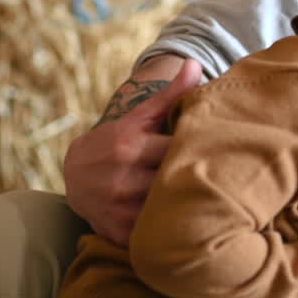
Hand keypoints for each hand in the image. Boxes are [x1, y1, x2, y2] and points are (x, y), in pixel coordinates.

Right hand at [62, 57, 201, 245]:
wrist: (74, 177)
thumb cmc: (117, 142)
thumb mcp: (140, 117)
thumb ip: (170, 94)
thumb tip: (195, 63)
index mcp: (130, 146)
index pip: (180, 149)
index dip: (202, 148)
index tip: (218, 148)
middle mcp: (122, 180)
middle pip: (177, 180)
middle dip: (198, 177)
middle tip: (222, 174)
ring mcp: (120, 210)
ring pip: (170, 209)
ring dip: (189, 204)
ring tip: (209, 196)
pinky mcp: (120, 234)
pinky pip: (157, 234)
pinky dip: (172, 228)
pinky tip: (186, 219)